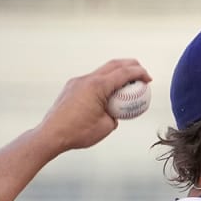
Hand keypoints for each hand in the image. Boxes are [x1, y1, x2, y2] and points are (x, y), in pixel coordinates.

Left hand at [34, 58, 152, 153]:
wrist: (52, 135)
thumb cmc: (77, 132)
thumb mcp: (107, 125)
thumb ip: (116, 114)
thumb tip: (118, 111)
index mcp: (97, 87)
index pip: (124, 73)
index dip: (140, 73)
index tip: (148, 78)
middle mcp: (87, 79)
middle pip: (114, 64)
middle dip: (131, 65)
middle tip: (142, 72)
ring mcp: (77, 82)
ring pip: (102, 70)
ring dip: (117, 72)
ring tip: (127, 82)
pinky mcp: (72, 87)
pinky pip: (92, 79)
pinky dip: (105, 81)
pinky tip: (109, 91)